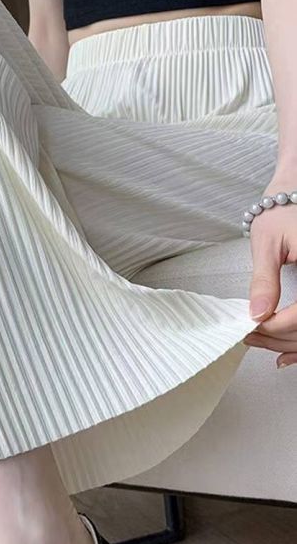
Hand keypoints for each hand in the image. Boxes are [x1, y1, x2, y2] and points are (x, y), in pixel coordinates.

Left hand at [243, 176, 296, 367]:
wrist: (295, 189)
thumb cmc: (282, 210)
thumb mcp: (267, 243)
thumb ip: (264, 280)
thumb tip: (256, 313)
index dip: (279, 326)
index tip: (254, 328)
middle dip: (281, 338)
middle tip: (251, 339)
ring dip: (292, 343)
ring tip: (263, 345)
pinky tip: (286, 354)